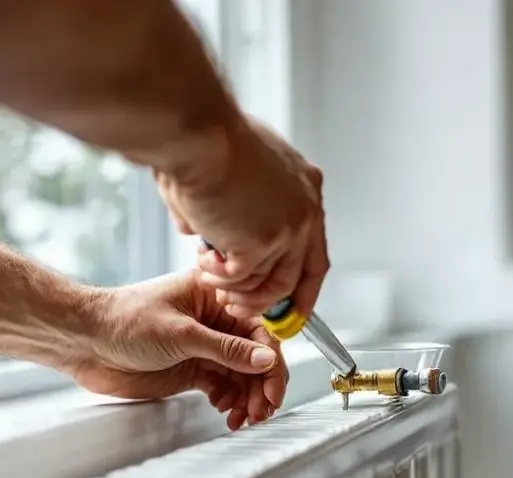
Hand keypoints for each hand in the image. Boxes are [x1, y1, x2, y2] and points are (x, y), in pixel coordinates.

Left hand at [68, 272, 286, 429]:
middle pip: (254, 356)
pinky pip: (223, 386)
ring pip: (241, 375)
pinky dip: (229, 400)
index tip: (272, 390)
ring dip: (247, 398)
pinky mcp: (192, 369)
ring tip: (244, 418)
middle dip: (261, 386)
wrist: (84, 341)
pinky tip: (226, 411)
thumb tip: (266, 359)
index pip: (259, 331)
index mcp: (215, 298)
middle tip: (261, 411)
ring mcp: (203, 347)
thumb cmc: (124, 320)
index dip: (270, 362)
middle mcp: (214, 321)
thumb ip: (226, 349)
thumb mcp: (181, 334)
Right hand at [154, 117, 328, 318]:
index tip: (290, 307)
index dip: (302, 285)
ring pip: (269, 284)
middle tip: (242, 311)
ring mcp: (288, 229)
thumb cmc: (207, 137)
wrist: (196, 132)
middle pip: (301, 276)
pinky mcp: (262, 242)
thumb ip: (242, 205)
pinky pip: (240, 278)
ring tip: (214, 285)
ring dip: (238, 292)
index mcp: (305, 187)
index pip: (315, 250)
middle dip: (271, 304)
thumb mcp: (240, 170)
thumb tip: (218, 235)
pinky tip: (203, 264)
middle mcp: (305, 209)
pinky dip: (218, 276)